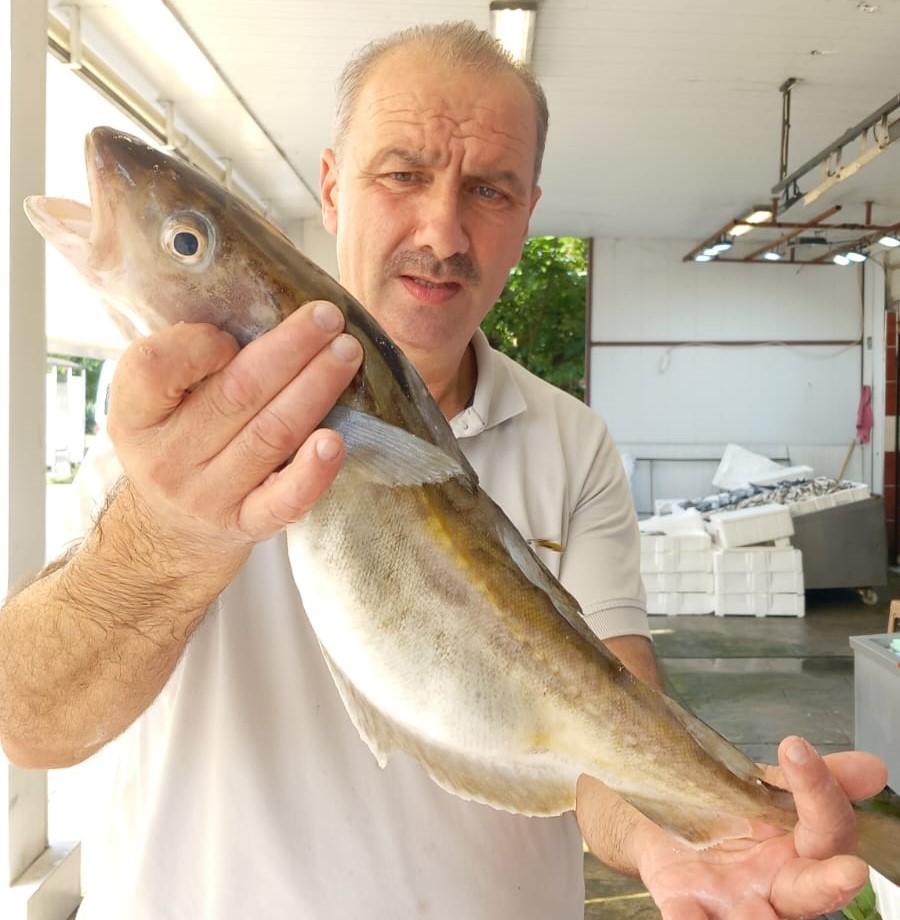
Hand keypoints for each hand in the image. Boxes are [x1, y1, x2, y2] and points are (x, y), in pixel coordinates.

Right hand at [106, 300, 362, 551]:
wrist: (171, 533)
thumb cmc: (176, 445)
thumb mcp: (156, 406)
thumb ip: (188, 363)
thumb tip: (264, 304)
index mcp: (137, 416)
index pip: (154, 369)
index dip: (198, 344)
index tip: (233, 331)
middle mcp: (169, 457)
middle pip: (236, 395)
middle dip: (289, 350)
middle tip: (328, 318)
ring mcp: (209, 495)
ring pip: (270, 435)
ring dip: (314, 389)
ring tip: (346, 355)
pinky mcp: (247, 524)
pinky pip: (284, 500)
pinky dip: (313, 471)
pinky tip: (336, 441)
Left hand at [580, 737, 886, 918]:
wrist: (656, 824)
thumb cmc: (723, 810)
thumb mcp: (759, 785)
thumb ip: (806, 780)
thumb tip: (874, 768)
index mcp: (798, 850)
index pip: (827, 827)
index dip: (820, 790)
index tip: (796, 748)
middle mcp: (776, 885)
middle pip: (812, 890)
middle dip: (831, 883)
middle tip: (850, 871)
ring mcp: (734, 902)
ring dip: (760, 919)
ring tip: (756, 910)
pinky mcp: (687, 906)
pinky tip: (687, 916)